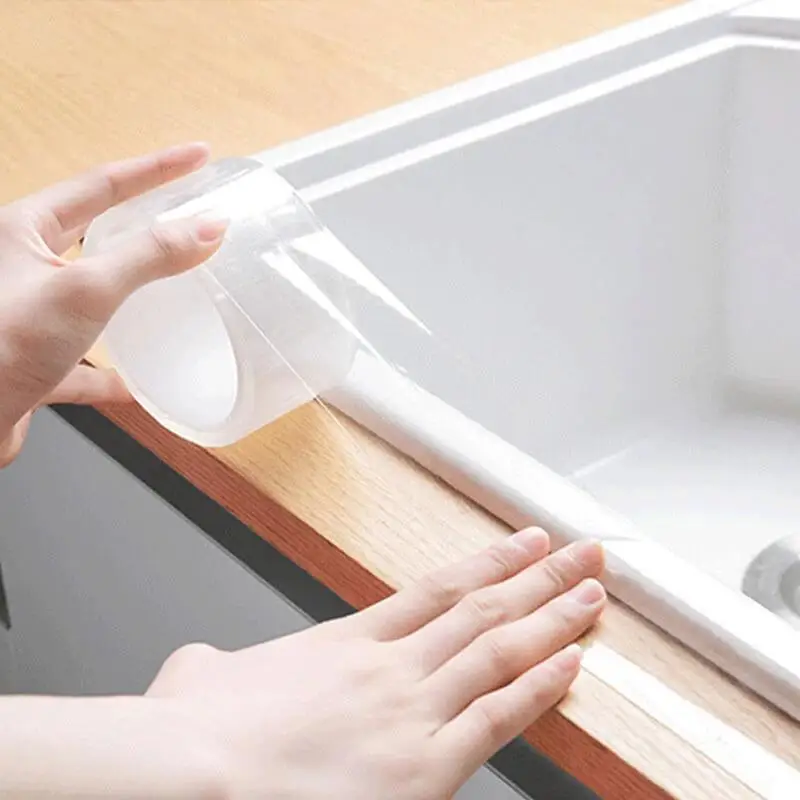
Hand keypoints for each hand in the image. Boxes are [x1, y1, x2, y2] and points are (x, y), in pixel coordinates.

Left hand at [0, 143, 226, 465]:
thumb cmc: (4, 344)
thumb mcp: (86, 289)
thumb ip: (149, 256)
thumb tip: (207, 227)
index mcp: (23, 230)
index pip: (103, 184)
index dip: (156, 168)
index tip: (199, 157)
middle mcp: (21, 266)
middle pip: (97, 234)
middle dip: (143, 225)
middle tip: (187, 214)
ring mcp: (27, 315)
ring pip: (91, 296)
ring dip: (131, 297)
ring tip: (171, 294)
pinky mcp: (32, 360)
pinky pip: (82, 363)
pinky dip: (111, 374)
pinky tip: (136, 386)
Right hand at [147, 529, 605, 798]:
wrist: (194, 773)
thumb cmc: (192, 732)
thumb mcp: (200, 677)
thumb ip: (220, 667)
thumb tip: (203, 669)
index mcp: (347, 641)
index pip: (438, 589)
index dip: (490, 562)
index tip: (526, 543)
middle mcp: (392, 667)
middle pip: (483, 609)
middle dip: (540, 580)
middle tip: (583, 553)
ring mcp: (412, 711)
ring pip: (500, 652)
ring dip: (552, 621)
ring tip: (592, 595)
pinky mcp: (423, 768)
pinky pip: (496, 717)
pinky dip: (538, 688)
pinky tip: (571, 664)